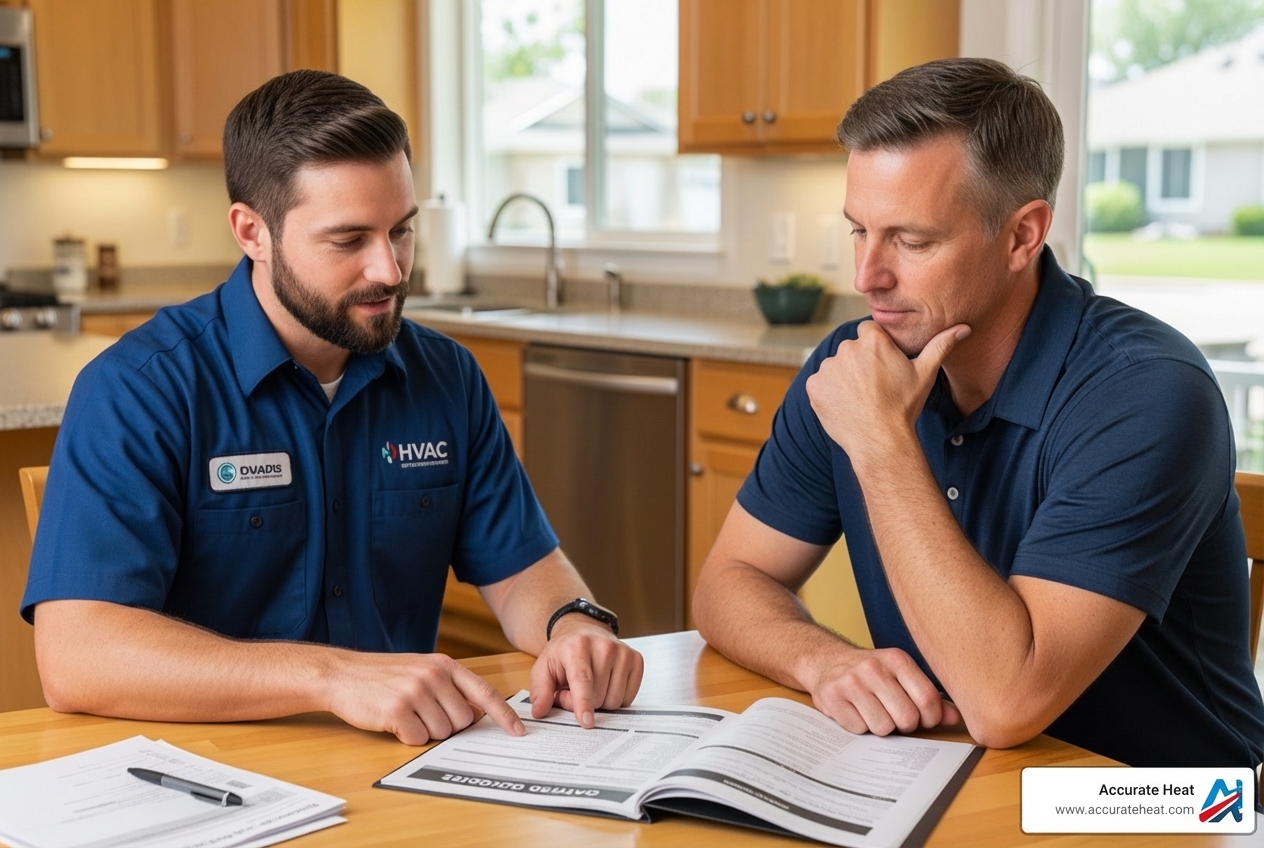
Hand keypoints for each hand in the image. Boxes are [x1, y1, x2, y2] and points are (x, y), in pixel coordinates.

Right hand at [324, 651, 524, 744]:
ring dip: (424, 732)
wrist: (342, 674)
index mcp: (444, 665)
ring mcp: (415, 692)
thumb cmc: (384, 676)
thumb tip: (479, 713)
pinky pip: (417, 740)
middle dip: (446, 726)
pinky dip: (406, 737)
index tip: (518, 731)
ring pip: (441, 733)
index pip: (484, 692)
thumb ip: (452, 687)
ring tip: (405, 713)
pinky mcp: (397, 711)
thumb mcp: (423, 670)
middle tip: (422, 713)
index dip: (504, 715)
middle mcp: (434, 676)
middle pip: (462, 721)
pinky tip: (393, 721)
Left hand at [527, 618, 644, 727]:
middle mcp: (604, 646)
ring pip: (615, 700)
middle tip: (574, 690)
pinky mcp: (636, 660)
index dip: (583, 703)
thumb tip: (539, 711)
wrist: (583, 632)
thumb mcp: (543, 669)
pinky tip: (607, 683)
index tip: (586, 722)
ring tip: (591, 686)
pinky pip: (628, 698)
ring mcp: (623, 652)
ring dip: (601, 702)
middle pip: (598, 697)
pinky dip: (616, 697)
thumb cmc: (563, 654)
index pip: (582, 679)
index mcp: (577, 646)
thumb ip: (540, 691)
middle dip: (585, 703)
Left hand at [806, 321, 968, 463]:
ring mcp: (828, 367)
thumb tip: (964, 328)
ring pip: (836, 367)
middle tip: (874, 387)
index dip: (876, 350)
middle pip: (852, 350)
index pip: (869, 332)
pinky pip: (821, 384)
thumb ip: (940, 346)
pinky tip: (846, 406)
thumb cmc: (904, 406)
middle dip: (860, 364)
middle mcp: (846, 348)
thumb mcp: (925, 374)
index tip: (883, 367)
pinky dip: (829, 393)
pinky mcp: (814, 386)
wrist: (880, 440)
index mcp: (872, 339)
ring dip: (844, 378)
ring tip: (861, 399)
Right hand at [807, 645, 960, 734]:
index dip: (931, 718)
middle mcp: (873, 667)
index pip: (927, 698)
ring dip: (881, 727)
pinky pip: (859, 729)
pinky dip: (859, 726)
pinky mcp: (832, 696)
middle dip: (905, 725)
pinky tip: (855, 711)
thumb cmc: (870, 673)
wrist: (826, 661)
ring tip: (874, 712)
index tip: (924, 719)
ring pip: (883, 727)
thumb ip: (927, 696)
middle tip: (896, 717)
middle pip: (906, 718)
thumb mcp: (900, 676)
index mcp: (897, 659)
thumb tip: (954, 717)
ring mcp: (850, 681)